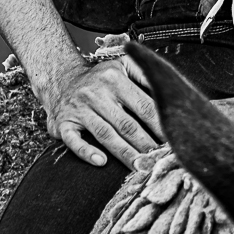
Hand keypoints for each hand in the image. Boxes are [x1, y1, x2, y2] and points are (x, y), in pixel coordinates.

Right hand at [43, 52, 163, 168]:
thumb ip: (145, 76)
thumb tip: (171, 92)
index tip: (174, 141)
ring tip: (141, 168)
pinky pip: (75, 141)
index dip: (160, 125)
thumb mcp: (122, 66)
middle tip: (161, 161)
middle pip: (127, 124)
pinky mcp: (63, 124)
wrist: (59, 79)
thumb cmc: (99, 78)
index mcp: (115, 78)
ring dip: (125, 153)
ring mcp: (79, 108)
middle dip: (146, 145)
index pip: (144, 105)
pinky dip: (87, 152)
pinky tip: (101, 162)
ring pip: (106, 134)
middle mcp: (96, 92)